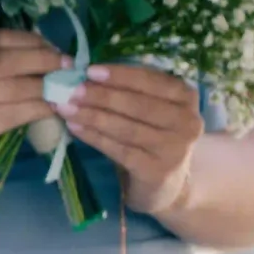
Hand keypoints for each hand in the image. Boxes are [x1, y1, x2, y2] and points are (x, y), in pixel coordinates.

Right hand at [0, 29, 68, 183]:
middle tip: (69, 67)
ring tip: (65, 89)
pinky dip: (37, 109)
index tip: (56, 48)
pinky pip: (10, 115)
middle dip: (43, 61)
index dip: (31, 41)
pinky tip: (52, 109)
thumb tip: (49, 50)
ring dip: (44, 87)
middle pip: (5, 62)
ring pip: (11, 88)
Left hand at [59, 63, 205, 215]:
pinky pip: (119, 149)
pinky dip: (94, 137)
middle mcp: (187, 121)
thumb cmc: (154, 135)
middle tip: (71, 90)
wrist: (168, 183)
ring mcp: (174, 147)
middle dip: (101, 96)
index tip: (90, 70)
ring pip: (126, 127)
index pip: (152, 81)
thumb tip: (90, 75)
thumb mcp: (155, 108)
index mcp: (187, 97)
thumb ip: (133, 91)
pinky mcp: (156, 170)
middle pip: (138, 104)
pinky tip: (75, 128)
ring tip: (66, 107)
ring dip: (92, 116)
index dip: (120, 76)